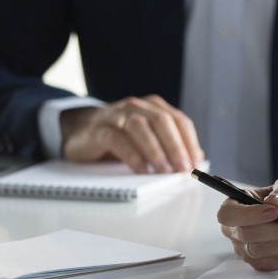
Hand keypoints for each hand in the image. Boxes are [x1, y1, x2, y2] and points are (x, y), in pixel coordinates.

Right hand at [61, 95, 203, 173]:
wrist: (81, 130)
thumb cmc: (120, 136)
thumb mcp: (148, 138)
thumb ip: (170, 144)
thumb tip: (196, 159)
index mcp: (155, 107)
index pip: (180, 121)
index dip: (190, 142)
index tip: (196, 163)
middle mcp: (138, 107)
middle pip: (163, 121)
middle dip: (176, 146)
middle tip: (183, 168)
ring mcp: (117, 115)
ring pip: (140, 127)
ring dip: (155, 151)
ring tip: (164, 171)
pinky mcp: (99, 129)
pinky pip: (117, 139)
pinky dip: (132, 155)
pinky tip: (140, 169)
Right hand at [218, 174, 277, 270]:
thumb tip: (274, 201)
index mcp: (235, 205)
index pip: (227, 214)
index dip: (249, 215)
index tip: (276, 211)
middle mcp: (235, 230)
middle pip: (247, 234)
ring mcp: (245, 249)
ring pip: (261, 250)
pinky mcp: (260, 263)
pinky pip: (274, 261)